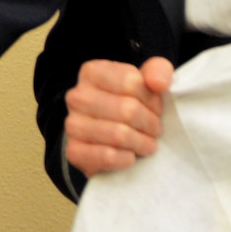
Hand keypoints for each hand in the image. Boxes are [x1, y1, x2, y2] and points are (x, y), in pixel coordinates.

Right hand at [63, 57, 173, 177]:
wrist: (110, 140)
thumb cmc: (131, 105)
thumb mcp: (147, 82)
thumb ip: (158, 72)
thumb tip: (157, 83)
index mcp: (92, 72)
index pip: (131, 82)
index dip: (153, 100)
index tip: (157, 109)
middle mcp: (77, 96)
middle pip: (127, 109)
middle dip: (150, 124)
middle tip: (155, 131)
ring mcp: (72, 124)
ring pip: (119, 134)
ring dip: (142, 143)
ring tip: (147, 144)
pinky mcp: (74, 151)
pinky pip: (107, 156)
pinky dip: (126, 159)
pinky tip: (131, 156)